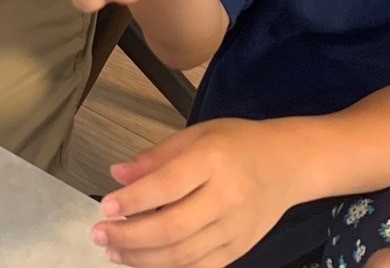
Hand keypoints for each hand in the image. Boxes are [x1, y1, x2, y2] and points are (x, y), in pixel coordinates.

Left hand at [93, 119, 304, 267]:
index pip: (168, 186)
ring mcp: (234, 228)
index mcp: (213, 160)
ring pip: (183, 254)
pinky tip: (145, 263)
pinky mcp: (239, 249)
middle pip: (172, 227)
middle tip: (101, 234)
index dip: (133, 200)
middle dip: (130, 236)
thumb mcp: (196, 135)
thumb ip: (155, 158)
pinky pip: (200, 267)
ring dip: (143, 258)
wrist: (287, 164)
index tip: (107, 207)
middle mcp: (226, 197)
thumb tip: (117, 175)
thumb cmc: (238, 144)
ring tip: (116, 251)